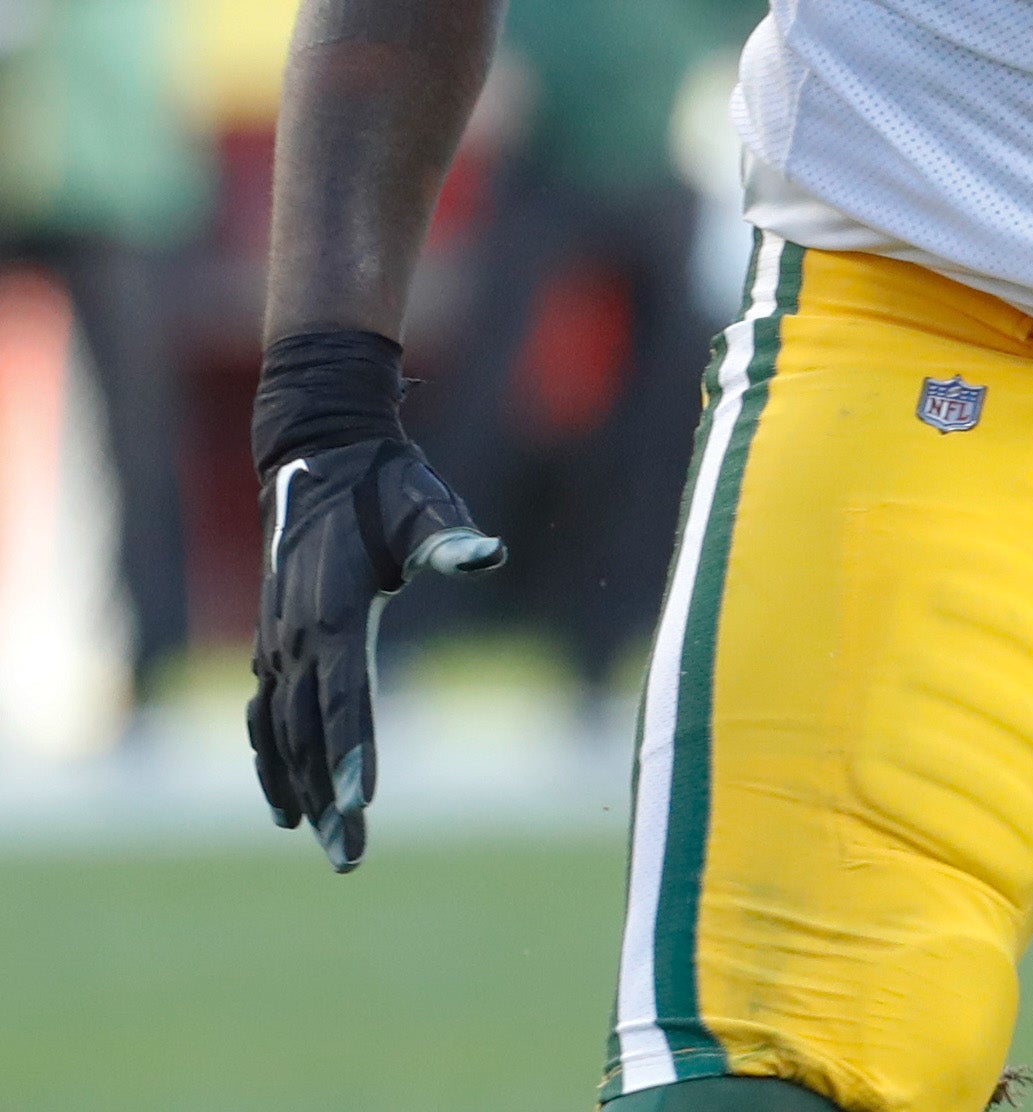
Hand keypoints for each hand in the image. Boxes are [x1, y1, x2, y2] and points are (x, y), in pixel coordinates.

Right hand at [249, 439, 504, 869]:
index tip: (361, 805)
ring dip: (298, 793)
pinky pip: (263, 720)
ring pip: (278, 737)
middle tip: (350, 856)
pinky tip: (285, 807)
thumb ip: (451, 537)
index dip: (352, 753)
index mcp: (332, 613)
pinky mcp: (274, 647)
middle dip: (327, 798)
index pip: (343, 698)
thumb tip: (487, 554)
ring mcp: (277, 646)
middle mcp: (294, 638)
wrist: (320, 458)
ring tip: (323, 844)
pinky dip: (270, 765)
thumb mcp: (424, 506)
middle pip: (307, 735)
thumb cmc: (385, 485)